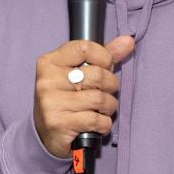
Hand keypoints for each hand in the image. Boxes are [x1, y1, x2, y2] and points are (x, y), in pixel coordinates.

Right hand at [33, 35, 134, 157]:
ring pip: (99, 99)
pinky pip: (96, 120)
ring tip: (102, 109)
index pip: (85, 48)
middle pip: (98, 75)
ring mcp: (51, 102)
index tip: (104, 67)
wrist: (45, 133)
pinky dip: (104, 124)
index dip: (104, 58)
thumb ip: (104, 55)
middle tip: (105, 92)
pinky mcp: (58, 124)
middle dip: (110, 85)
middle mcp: (47, 80)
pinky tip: (97, 124)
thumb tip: (128, 41)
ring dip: (109, 106)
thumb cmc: (66, 97)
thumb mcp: (80, 72)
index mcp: (50, 62)